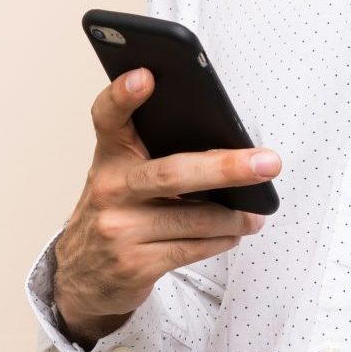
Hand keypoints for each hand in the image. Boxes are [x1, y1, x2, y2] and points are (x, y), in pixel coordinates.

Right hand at [51, 67, 280, 347]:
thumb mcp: (122, 175)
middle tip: (268, 163)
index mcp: (109, 156)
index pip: (108, 116)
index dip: (123, 94)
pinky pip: (193, 248)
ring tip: (256, 211)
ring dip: (236, 216)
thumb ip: (153, 153)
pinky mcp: (135, 264)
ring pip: (195, 219)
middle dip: (226, 168)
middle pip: (173, 173)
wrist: (82, 276)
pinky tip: (235, 231)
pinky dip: (222, 239)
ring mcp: (120, 229)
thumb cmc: (118, 211)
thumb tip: (226, 145)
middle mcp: (110, 190)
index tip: (145, 75)